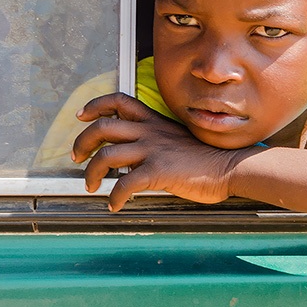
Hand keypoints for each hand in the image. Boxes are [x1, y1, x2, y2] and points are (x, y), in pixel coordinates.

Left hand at [71, 93, 259, 211]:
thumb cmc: (207, 158)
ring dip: (91, 173)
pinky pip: (124, 185)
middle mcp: (151, 132)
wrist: (230, 167)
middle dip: (82, 142)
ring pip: (106, 155)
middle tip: (76, 157)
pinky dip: (114, 198)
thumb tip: (136, 155)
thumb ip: (157, 140)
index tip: (82, 116)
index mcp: (155, 121)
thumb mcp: (178, 138)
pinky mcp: (158, 171)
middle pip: (103, 127)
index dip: (96, 106)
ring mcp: (153, 150)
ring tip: (92, 185)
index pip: (120, 101)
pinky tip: (115, 206)